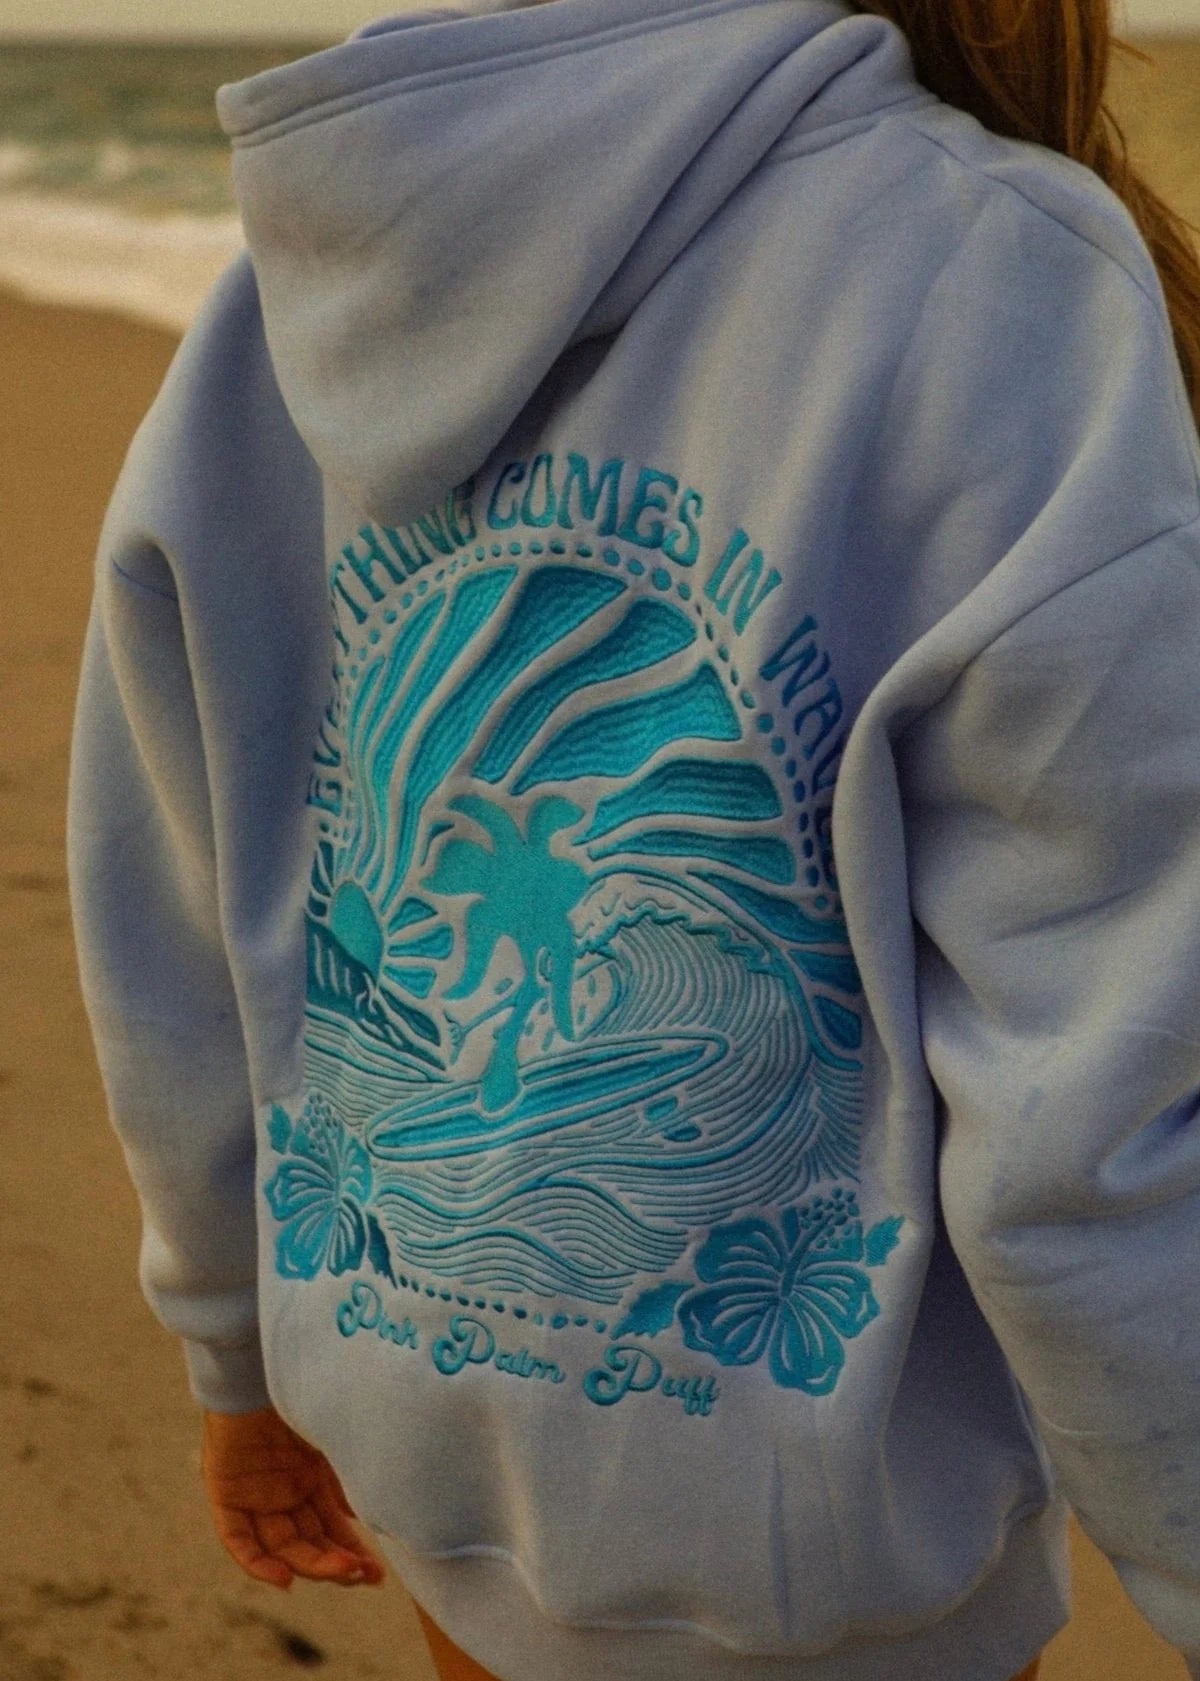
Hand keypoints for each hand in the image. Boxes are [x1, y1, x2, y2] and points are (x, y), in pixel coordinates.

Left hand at [201, 1405, 386, 1589]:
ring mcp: (255, 1496)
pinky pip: (238, 1539)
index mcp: (310, 1478)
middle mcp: (283, 1493)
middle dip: (336, 1564)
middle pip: (308, 1543)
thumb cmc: (303, 1392)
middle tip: (363, 1575)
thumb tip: (362, 1519)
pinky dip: (257, 1562)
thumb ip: (345, 1479)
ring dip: (309, 1565)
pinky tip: (285, 1577)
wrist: (263, 1363)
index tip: (377, 1574)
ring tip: (339, 1572)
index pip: (330, 1529)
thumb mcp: (333, 1441)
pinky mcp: (225, 1494)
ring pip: (280, 1546)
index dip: (351, 1553)